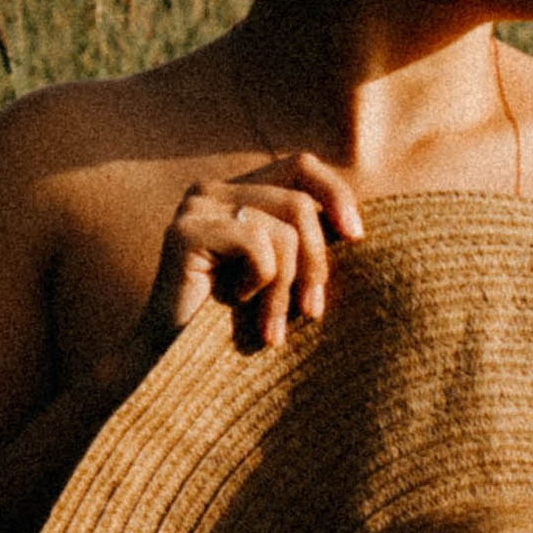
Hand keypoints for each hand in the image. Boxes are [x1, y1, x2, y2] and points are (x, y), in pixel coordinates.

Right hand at [142, 151, 366, 357]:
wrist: (175, 367)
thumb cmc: (233, 326)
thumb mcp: (280, 275)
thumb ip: (303, 240)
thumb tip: (355, 226)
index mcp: (237, 192)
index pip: (301, 165)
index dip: (335, 193)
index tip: (357, 237)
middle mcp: (213, 189)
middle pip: (299, 202)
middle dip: (315, 261)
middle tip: (311, 311)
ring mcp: (197, 206)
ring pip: (283, 228)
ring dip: (286, 287)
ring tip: (273, 327)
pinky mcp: (186, 231)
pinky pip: (258, 245)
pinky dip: (260, 283)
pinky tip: (236, 302)